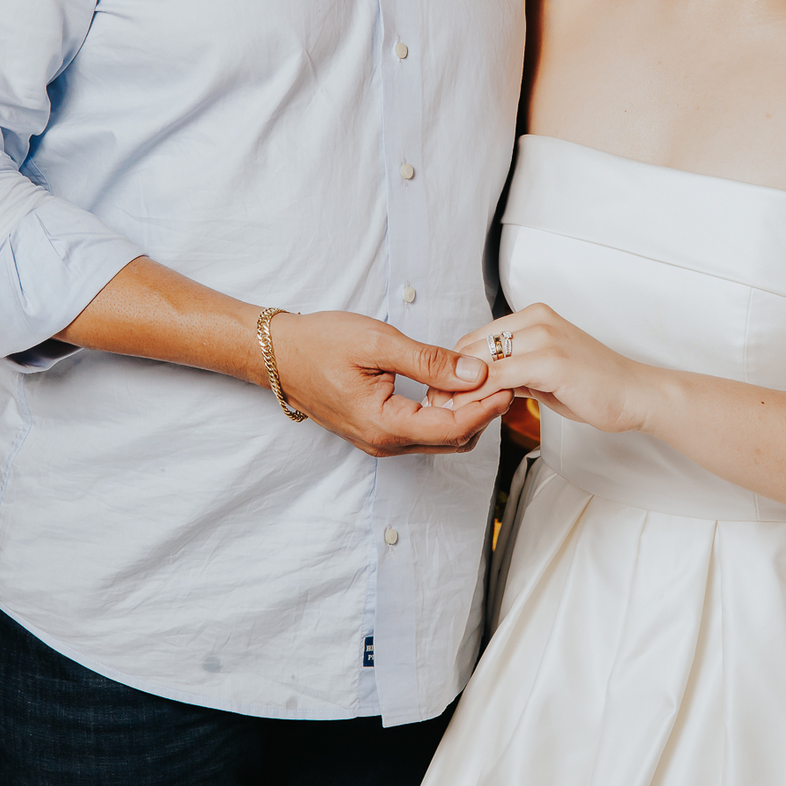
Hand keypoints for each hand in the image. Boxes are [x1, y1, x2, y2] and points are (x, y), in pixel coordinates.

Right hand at [271, 311, 511, 454]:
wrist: (278, 354)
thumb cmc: (319, 344)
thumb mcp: (379, 342)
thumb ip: (430, 361)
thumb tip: (475, 372)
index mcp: (384, 425)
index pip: (453, 428)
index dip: (486, 407)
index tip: (508, 383)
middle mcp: (383, 442)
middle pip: (453, 440)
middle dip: (483, 412)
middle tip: (504, 378)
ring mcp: (380, 440)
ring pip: (440, 438)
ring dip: (466, 414)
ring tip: (483, 379)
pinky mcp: (377, 431)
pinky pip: (423, 431)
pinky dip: (446, 413)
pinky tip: (453, 386)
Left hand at [430, 304, 648, 436]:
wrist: (636, 393)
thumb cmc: (596, 385)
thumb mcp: (546, 373)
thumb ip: (515, 371)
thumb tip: (483, 383)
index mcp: (534, 317)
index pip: (476, 337)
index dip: (454, 366)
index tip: (442, 390)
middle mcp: (536, 319)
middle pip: (472, 346)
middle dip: (449, 377)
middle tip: (436, 404)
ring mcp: (544, 337)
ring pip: (481, 360)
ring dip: (459, 389)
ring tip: (448, 411)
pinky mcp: (550, 360)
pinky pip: (499, 377)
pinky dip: (480, 395)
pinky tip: (473, 411)